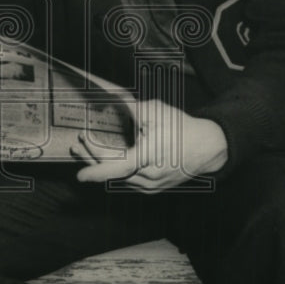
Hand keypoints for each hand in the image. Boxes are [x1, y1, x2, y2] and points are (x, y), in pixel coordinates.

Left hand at [72, 99, 227, 192]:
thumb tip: (112, 96)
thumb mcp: (155, 111)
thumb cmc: (182, 128)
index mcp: (148, 157)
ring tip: (87, 149)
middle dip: (91, 157)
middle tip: (77, 144)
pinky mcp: (153, 188)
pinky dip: (115, 170)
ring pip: (118, 178)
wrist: (207, 147)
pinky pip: (128, 181)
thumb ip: (130, 106)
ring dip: (101, 164)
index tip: (80, 172)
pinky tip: (107, 158)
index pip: (116, 168)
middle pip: (112, 172)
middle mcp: (148, 176)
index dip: (96, 170)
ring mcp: (150, 185)